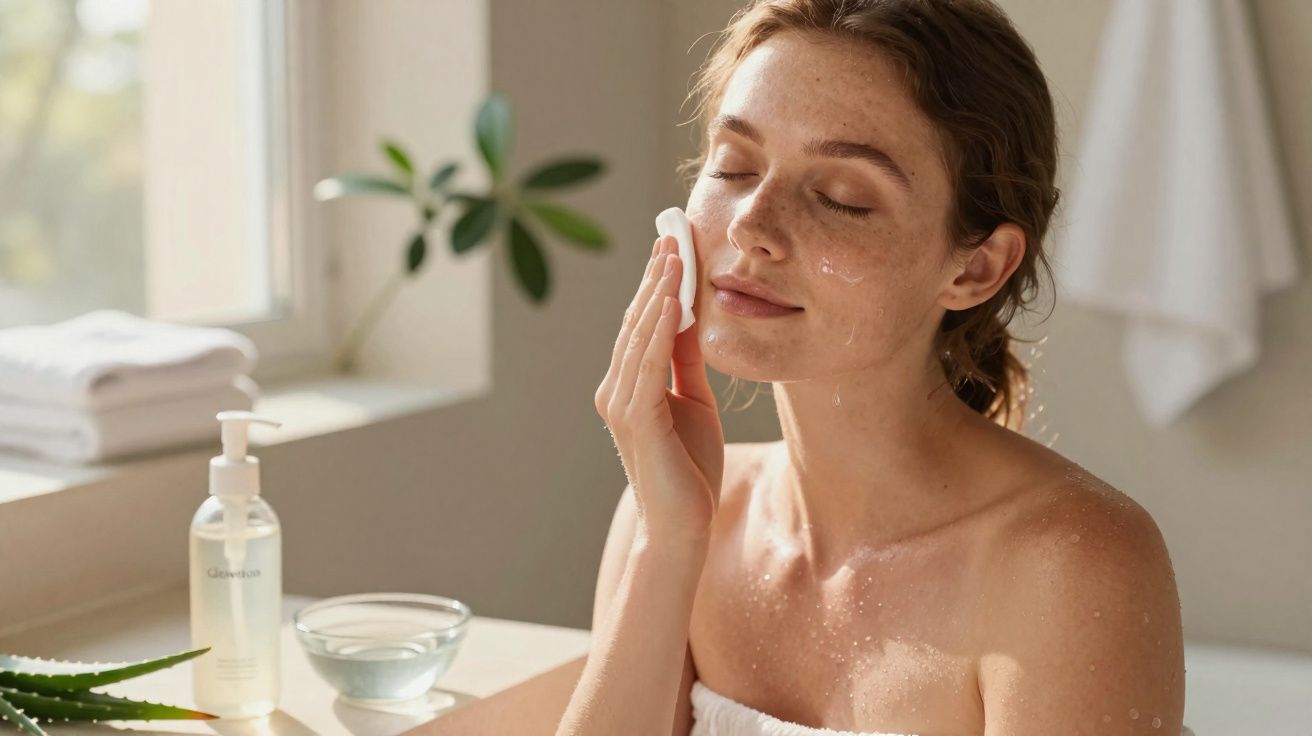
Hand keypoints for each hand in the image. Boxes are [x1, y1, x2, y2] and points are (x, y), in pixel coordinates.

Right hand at [595, 234, 724, 545]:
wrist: (683, 526)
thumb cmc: (689, 470)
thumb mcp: (693, 402)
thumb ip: (686, 363)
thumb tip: (691, 318)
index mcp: (627, 387)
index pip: (640, 327)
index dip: (655, 287)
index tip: (671, 250)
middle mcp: (615, 391)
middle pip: (635, 324)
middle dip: (655, 280)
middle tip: (671, 238)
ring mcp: (621, 405)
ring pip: (640, 338)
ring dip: (657, 294)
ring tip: (673, 258)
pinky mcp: (637, 420)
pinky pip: (648, 365)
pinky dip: (659, 330)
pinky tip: (674, 302)